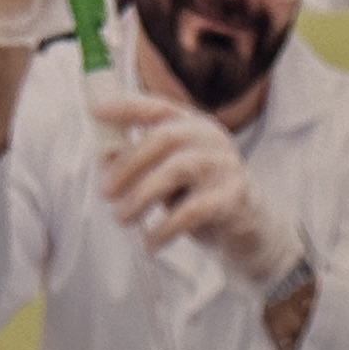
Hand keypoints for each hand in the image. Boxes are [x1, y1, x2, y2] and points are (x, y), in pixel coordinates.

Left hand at [90, 85, 290, 286]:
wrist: (253, 231)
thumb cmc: (203, 199)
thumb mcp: (170, 177)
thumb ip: (143, 164)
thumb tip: (104, 158)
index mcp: (193, 125)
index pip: (157, 107)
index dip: (126, 107)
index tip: (95, 112)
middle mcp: (211, 138)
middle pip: (163, 137)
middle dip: (128, 164)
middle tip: (105, 192)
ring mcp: (225, 165)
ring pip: (175, 171)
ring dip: (141, 197)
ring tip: (122, 219)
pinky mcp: (234, 197)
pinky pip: (192, 211)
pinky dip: (164, 229)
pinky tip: (150, 243)